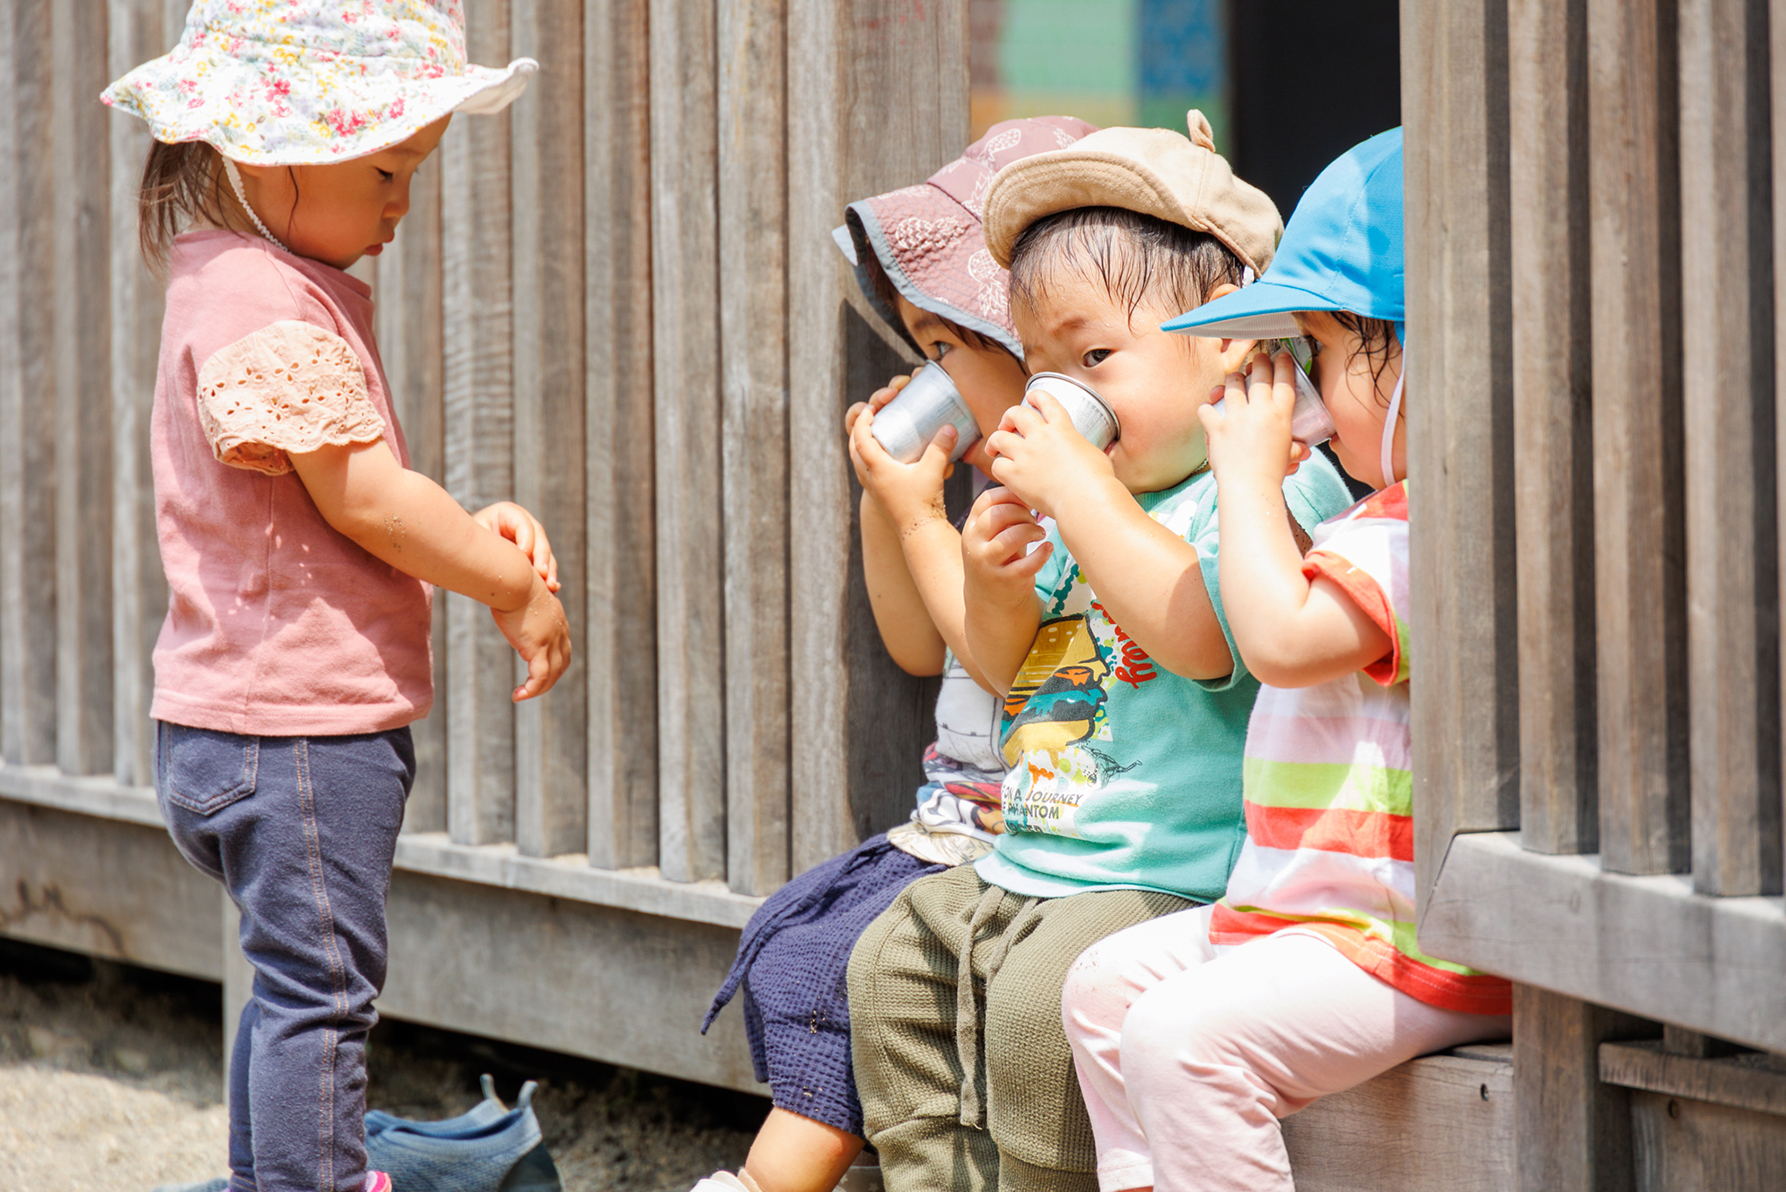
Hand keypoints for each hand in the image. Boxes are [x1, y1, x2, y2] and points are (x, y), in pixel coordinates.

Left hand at [474, 501, 559, 591]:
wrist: (465, 546)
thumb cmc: (465, 539)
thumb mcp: (474, 535)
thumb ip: (487, 541)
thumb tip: (497, 554)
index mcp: (508, 513)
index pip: (524, 524)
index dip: (526, 539)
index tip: (523, 555)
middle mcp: (524, 523)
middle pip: (539, 537)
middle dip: (542, 556)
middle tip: (542, 573)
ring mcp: (532, 539)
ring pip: (545, 553)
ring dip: (549, 569)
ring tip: (550, 586)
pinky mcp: (534, 555)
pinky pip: (546, 565)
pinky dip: (549, 577)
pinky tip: (552, 589)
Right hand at [490, 574, 571, 700]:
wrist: (514, 580)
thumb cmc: (511, 584)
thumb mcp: (520, 597)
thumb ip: (522, 607)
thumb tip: (510, 606)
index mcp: (558, 620)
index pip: (563, 647)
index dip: (555, 661)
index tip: (540, 669)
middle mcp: (559, 632)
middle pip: (562, 664)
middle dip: (550, 679)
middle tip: (534, 688)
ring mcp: (551, 641)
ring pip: (551, 675)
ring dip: (538, 689)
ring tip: (522, 695)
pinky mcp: (539, 648)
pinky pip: (540, 678)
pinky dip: (531, 690)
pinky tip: (518, 695)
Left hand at [847, 372, 955, 535]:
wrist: (919, 532)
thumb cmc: (923, 502)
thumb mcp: (933, 471)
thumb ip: (941, 447)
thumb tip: (950, 427)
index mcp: (876, 468)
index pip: (861, 438)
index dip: (863, 420)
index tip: (869, 408)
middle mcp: (869, 477)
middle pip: (854, 449)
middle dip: (859, 431)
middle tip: (870, 419)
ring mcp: (873, 488)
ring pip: (859, 462)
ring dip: (862, 446)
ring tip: (876, 435)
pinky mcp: (880, 496)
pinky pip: (867, 472)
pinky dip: (870, 460)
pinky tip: (886, 459)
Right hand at [962, 485, 1051, 598]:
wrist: (990, 598)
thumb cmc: (999, 556)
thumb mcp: (993, 533)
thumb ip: (1004, 512)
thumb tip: (1030, 486)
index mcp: (972, 526)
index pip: (987, 500)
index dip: (1010, 495)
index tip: (1026, 500)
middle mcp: (975, 544)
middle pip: (998, 515)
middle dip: (1022, 513)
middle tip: (1034, 519)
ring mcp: (987, 564)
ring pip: (1010, 538)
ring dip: (1031, 531)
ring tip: (1040, 533)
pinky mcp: (1004, 581)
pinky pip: (1025, 565)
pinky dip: (1041, 554)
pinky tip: (1047, 549)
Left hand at [983, 393, 1113, 518]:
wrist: (1086, 499)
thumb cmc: (1097, 482)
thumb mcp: (1097, 456)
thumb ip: (1088, 450)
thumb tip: (1099, 452)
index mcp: (1063, 429)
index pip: (1046, 402)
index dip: (1036, 396)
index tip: (1030, 397)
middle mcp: (1041, 437)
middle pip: (1016, 414)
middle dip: (1008, 417)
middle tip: (1006, 425)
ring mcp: (1027, 454)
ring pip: (999, 437)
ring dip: (994, 441)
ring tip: (994, 448)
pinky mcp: (1016, 475)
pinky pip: (997, 465)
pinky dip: (998, 467)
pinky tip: (1002, 472)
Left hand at [1200, 350, 1310, 485]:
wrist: (1249, 487)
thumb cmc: (1271, 474)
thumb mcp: (1289, 456)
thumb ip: (1295, 448)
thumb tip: (1303, 449)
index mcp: (1280, 415)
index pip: (1284, 380)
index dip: (1284, 364)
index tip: (1282, 356)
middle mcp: (1258, 411)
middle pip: (1260, 375)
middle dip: (1259, 362)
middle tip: (1258, 360)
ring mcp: (1236, 417)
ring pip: (1232, 384)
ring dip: (1233, 379)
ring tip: (1234, 379)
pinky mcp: (1217, 427)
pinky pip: (1206, 408)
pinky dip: (1206, 407)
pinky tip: (1209, 407)